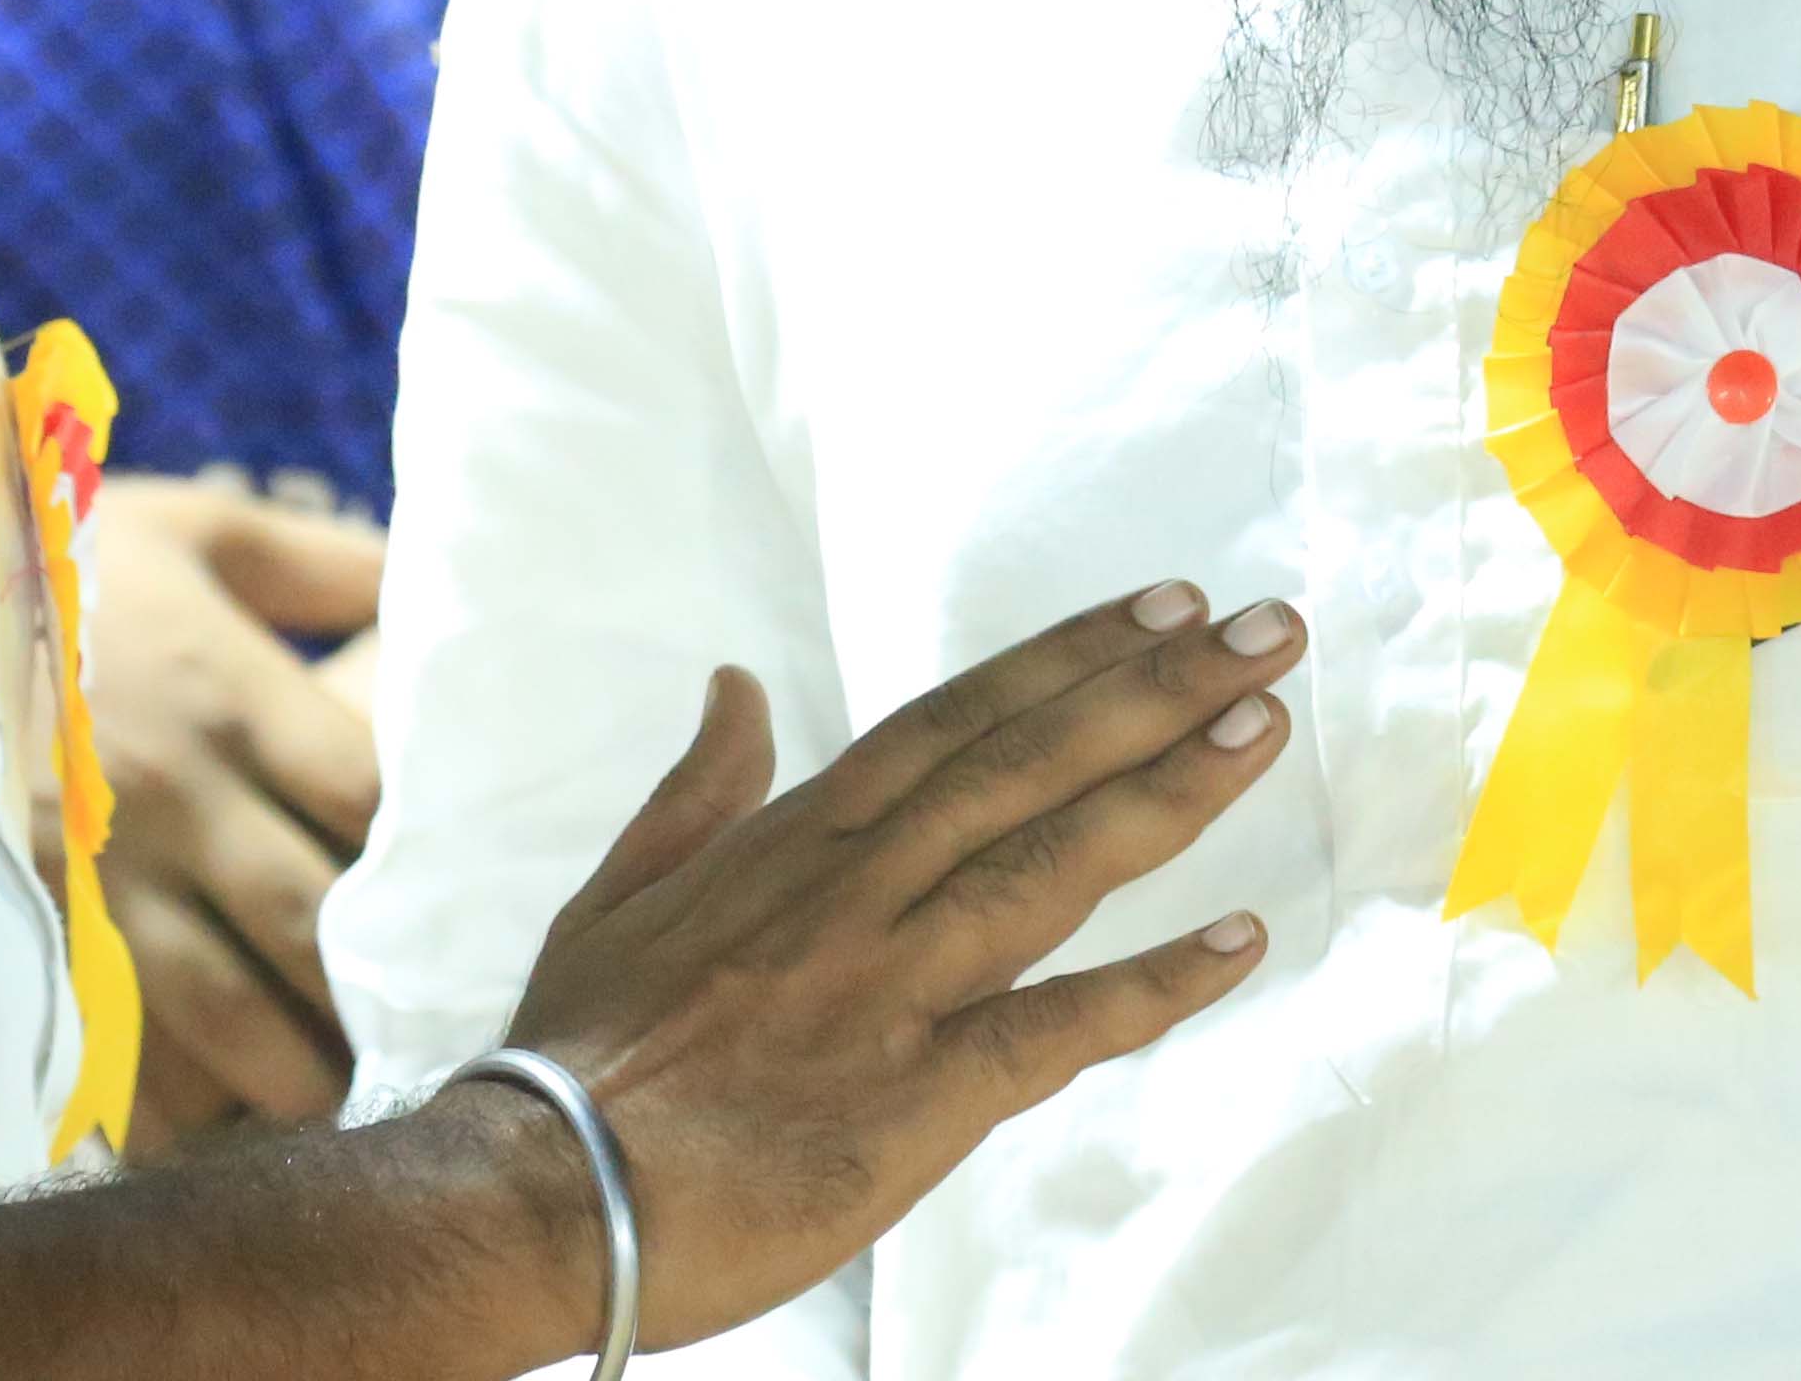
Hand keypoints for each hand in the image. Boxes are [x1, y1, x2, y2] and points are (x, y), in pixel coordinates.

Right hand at [88, 475, 384, 1143]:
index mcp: (226, 696)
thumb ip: (317, 561)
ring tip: (341, 1097)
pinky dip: (169, 1102)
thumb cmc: (58, 569)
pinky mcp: (25, 932)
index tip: (460, 886)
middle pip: (307, 921)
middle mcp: (171, 798)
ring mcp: (93, 878)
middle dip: (372, 989)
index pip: (365, 798)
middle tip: (429, 1031)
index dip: (425, 851)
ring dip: (291, 1067)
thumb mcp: (191, 532)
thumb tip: (422, 581)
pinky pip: (110, 1047)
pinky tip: (213, 1124)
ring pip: (222, 1009)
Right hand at [497, 584, 1303, 1352]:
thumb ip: (696, 791)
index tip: (1163, 605)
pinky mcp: (913, 1099)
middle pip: (1027, 765)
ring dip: (1167, 793)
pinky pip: (1053, 1031)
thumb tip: (735, 687)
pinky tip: (1236, 944)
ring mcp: (889, 989)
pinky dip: (1149, 988)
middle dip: (1154, 688)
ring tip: (1264, 727)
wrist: (531, 1195)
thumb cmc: (574, 1057)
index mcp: (794, 840)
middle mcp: (855, 892)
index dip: (1068, 658)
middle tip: (1268, 630)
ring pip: (1052, 867)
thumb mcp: (621, 894)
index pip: (957, 720)